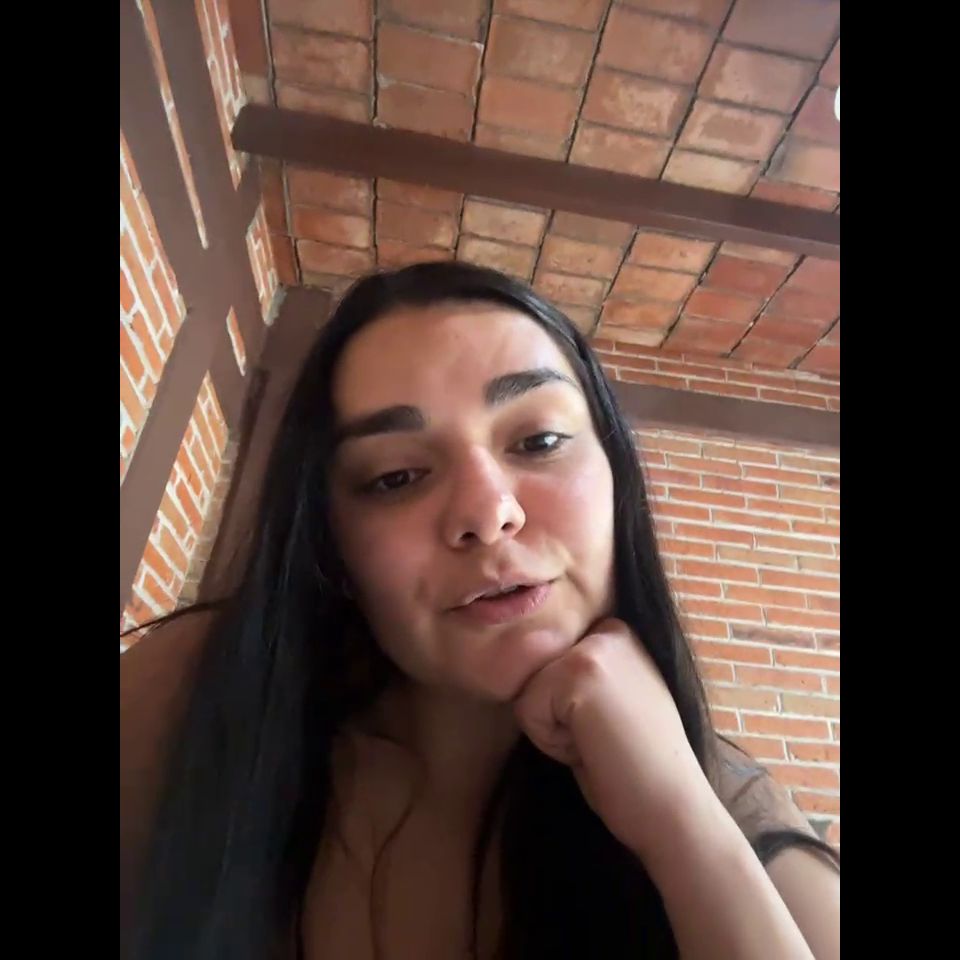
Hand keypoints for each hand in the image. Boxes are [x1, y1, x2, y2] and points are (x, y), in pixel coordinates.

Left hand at [512, 618, 716, 864]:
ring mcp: (597, 646)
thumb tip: (525, 664)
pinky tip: (594, 748)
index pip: (547, 664)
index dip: (564, 709)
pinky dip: (551, 742)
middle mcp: (610, 629)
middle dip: (555, 716)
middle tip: (605, 738)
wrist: (671, 807)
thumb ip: (579, 675)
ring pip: (526, 690)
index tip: (610, 727)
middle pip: (533, 673)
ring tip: (600, 742)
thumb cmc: (637, 766)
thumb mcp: (610, 701)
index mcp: (618, 633)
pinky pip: (527, 709)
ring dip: (552, 730)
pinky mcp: (581, 670)